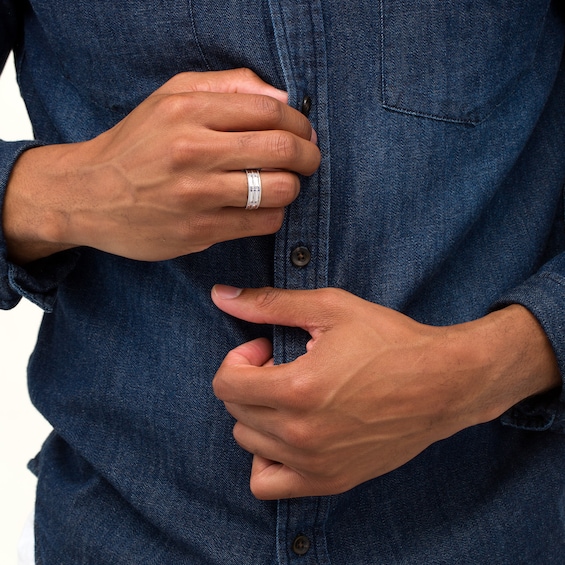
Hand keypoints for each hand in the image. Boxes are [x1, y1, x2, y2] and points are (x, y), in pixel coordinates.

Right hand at [4, 68, 319, 262]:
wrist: (89, 194)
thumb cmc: (137, 144)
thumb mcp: (171, 96)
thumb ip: (227, 86)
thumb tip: (282, 96)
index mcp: (188, 111)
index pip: (270, 111)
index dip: (299, 123)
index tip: (303, 133)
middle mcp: (192, 151)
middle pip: (281, 149)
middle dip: (308, 156)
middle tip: (309, 160)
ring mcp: (196, 196)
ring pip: (278, 190)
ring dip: (293, 187)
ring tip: (284, 184)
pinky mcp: (198, 231)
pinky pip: (261, 223)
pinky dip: (273, 215)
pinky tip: (262, 208)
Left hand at [212, 285, 559, 498]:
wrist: (444, 384)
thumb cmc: (390, 342)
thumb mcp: (330, 309)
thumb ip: (269, 304)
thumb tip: (219, 296)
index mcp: (298, 389)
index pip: (226, 384)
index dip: (239, 359)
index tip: (267, 349)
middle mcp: (302, 434)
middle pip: (236, 412)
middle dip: (250, 382)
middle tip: (283, 367)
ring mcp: (315, 464)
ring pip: (248, 444)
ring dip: (258, 415)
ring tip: (291, 397)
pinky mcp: (330, 480)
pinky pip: (269, 485)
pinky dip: (267, 459)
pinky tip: (288, 434)